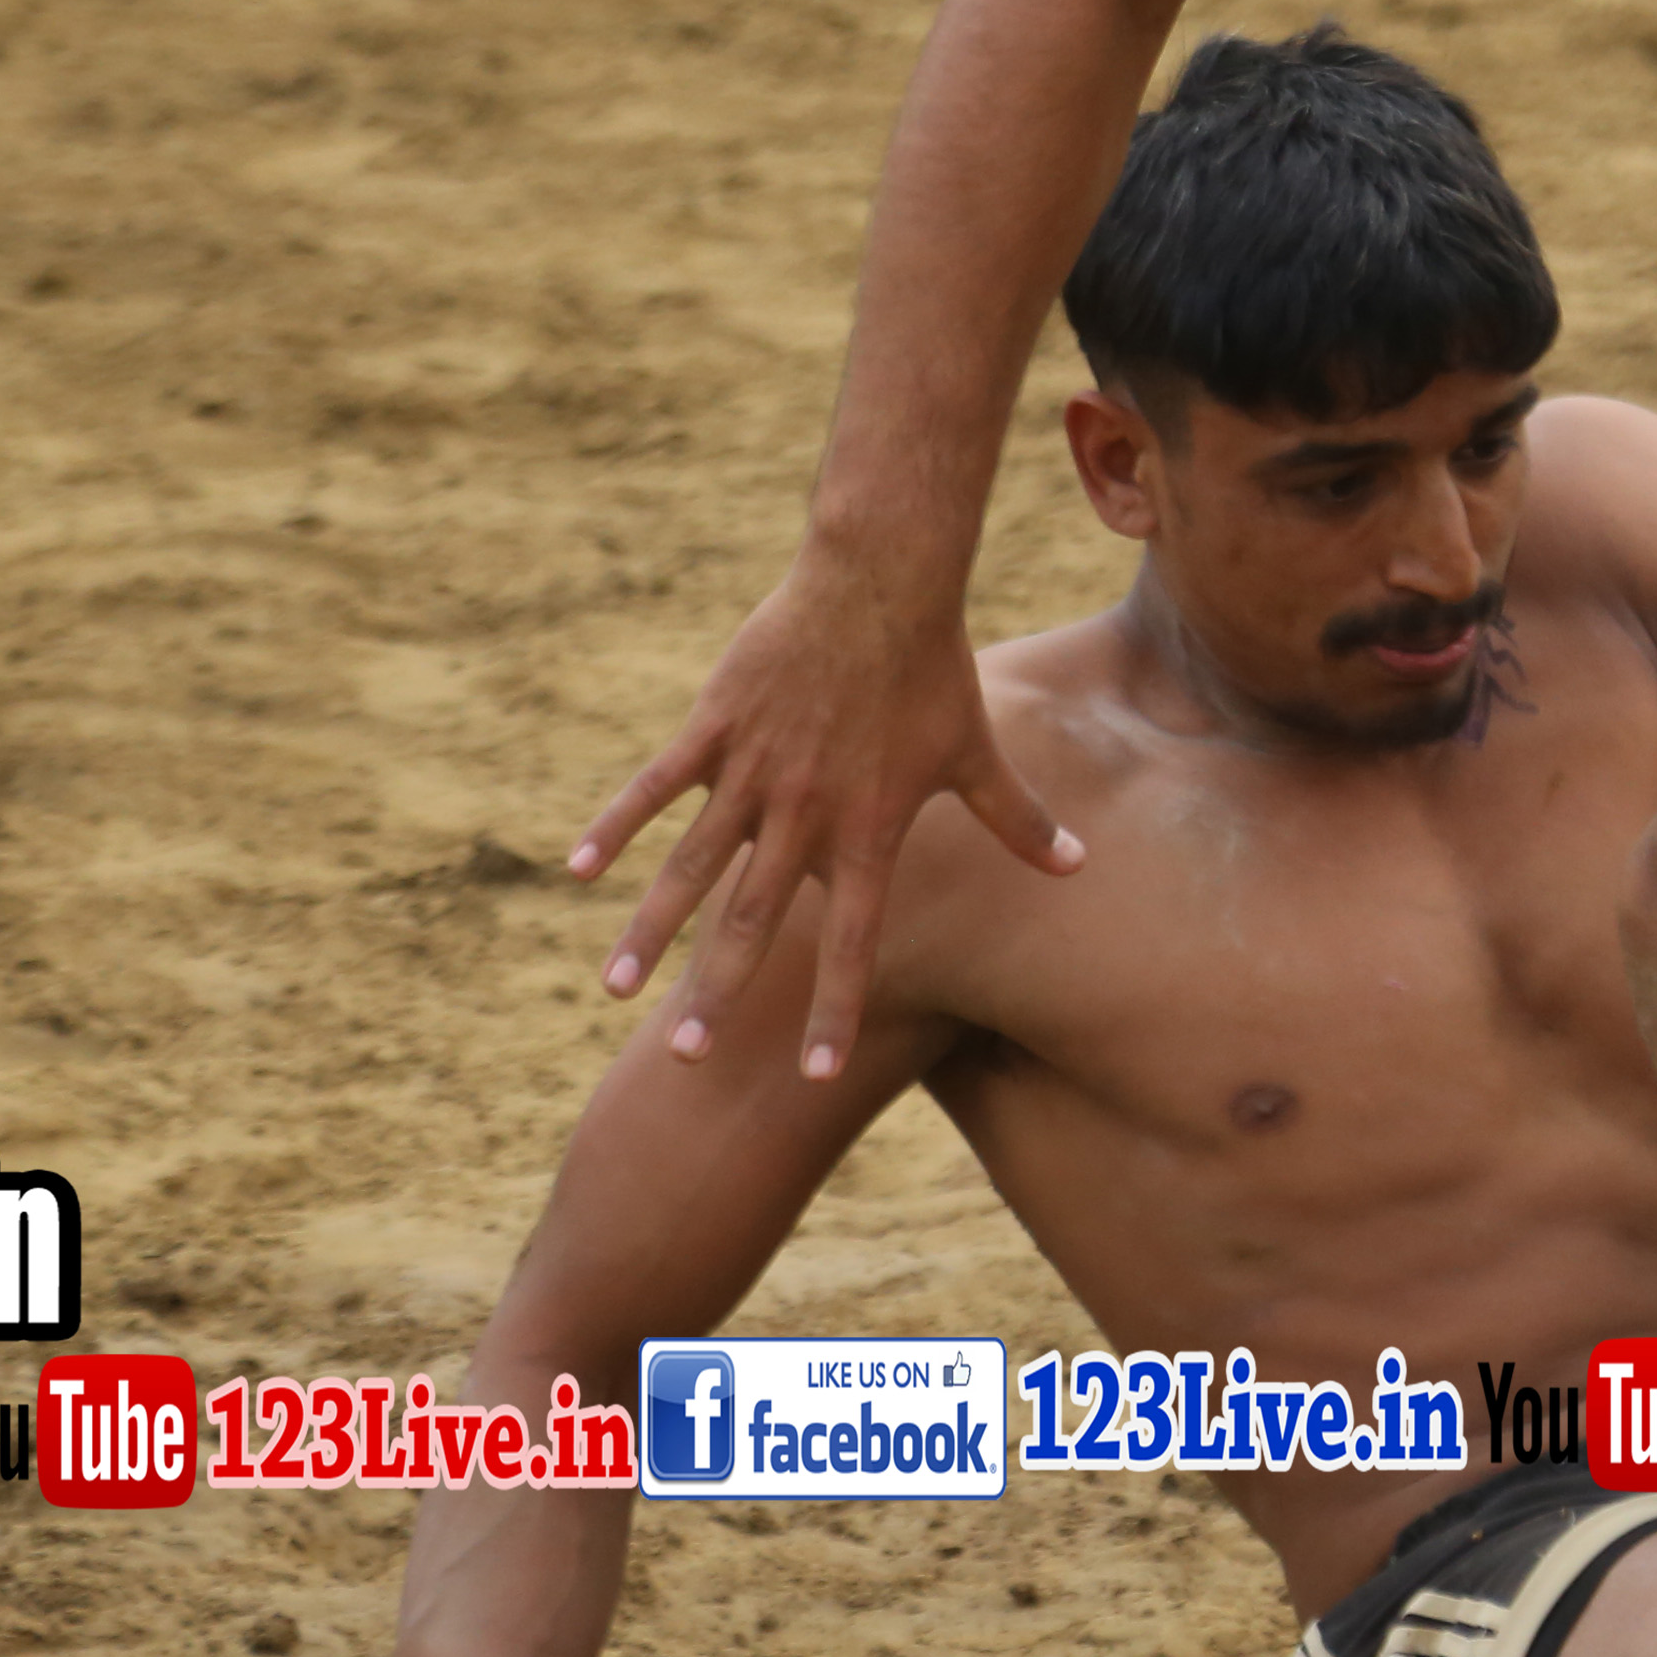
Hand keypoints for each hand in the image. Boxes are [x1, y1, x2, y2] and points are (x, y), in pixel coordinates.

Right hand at [571, 541, 1077, 1078]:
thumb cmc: (931, 669)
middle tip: (685, 1059)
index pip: (856, 941)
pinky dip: (616, 826)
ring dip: (652, 929)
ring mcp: (754, 770)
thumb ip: (1019, 819)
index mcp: (868, 830)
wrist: (879, 582)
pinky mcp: (714, 725)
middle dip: (720, 992)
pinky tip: (577, 870)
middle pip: (755, 920)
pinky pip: (654, 785)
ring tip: (616, 988)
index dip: (838, 1007)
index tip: (817, 1075)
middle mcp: (805, 813)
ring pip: (692, 864)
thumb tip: (1079, 865)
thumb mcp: (978, 751)